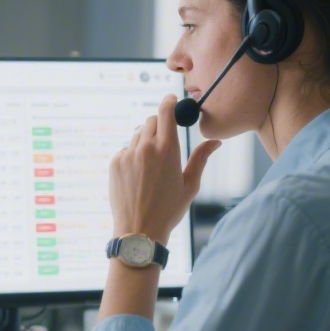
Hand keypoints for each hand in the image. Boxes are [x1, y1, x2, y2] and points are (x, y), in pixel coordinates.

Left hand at [109, 94, 222, 244]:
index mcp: (167, 150)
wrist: (139, 230)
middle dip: (159, 124)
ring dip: (146, 140)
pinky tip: (139, 175)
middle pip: (151, 120)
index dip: (169, 102)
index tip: (172, 100)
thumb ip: (201, 158)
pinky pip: (125, 149)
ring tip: (152, 165)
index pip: (166, 111)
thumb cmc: (169, 210)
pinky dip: (133, 155)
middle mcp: (146, 148)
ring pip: (137, 134)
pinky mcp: (115, 163)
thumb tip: (215, 141)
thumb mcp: (190, 185)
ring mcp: (127, 155)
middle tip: (165, 140)